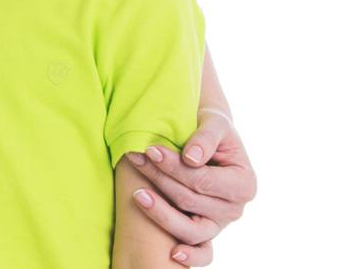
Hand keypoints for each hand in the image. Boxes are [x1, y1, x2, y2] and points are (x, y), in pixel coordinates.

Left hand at [127, 109, 255, 265]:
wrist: (208, 137)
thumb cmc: (211, 128)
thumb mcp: (214, 123)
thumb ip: (205, 138)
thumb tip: (191, 158)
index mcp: (244, 184)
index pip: (203, 180)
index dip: (174, 167)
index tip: (149, 149)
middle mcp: (234, 208)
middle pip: (190, 201)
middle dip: (160, 179)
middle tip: (135, 158)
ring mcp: (219, 224)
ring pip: (191, 229)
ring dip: (161, 213)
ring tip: (137, 195)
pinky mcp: (206, 231)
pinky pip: (202, 252)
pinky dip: (191, 256)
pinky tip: (173, 254)